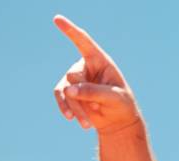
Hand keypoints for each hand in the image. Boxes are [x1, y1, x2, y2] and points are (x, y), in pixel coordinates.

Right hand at [53, 14, 141, 132]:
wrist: (118, 121)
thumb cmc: (121, 105)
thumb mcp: (113, 98)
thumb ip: (93, 92)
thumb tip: (69, 90)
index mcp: (100, 61)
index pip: (84, 42)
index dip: (70, 31)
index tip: (57, 19)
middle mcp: (86, 67)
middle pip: (73, 76)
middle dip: (82, 95)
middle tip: (97, 108)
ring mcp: (76, 79)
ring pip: (65, 89)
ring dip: (75, 107)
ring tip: (87, 123)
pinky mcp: (69, 92)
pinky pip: (61, 97)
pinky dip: (66, 108)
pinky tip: (71, 119)